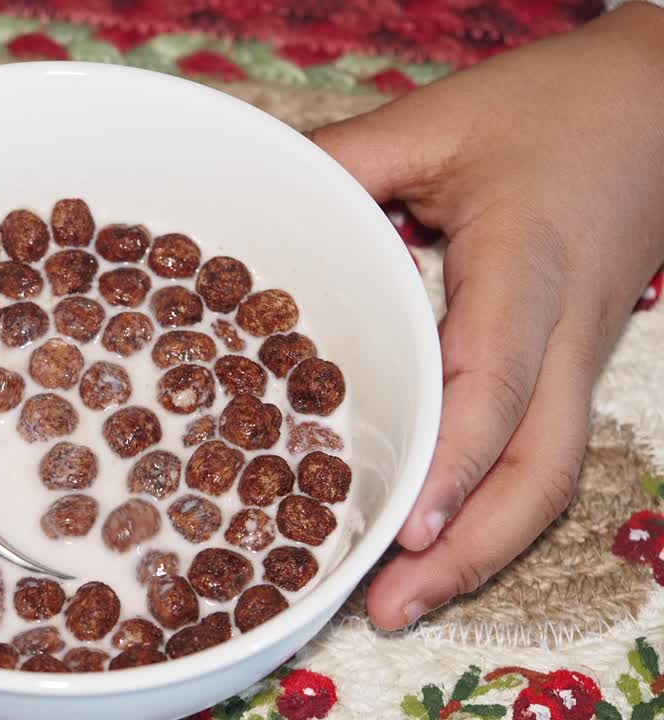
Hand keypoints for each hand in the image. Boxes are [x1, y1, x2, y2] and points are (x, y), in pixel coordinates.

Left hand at [309, 2, 663, 629]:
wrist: (661, 103)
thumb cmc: (553, 109)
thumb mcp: (439, 122)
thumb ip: (346, 161)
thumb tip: (253, 203)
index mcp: (527, 271)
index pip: (497, 385)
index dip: (455, 464)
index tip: (405, 527)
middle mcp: (565, 333)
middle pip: (541, 471)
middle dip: (472, 552)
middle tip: (386, 608)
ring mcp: (579, 355)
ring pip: (552, 478)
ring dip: (485, 550)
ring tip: (404, 602)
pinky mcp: (572, 362)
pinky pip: (543, 451)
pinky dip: (494, 509)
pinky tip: (439, 538)